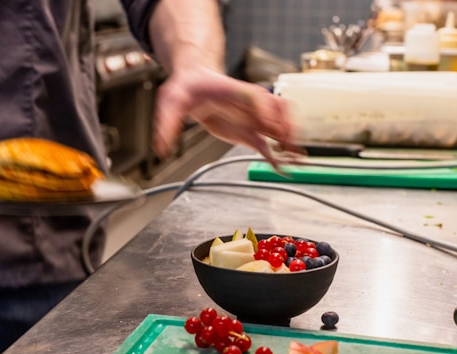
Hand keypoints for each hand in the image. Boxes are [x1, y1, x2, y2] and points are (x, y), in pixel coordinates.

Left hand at [152, 67, 295, 163]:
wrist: (195, 83)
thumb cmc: (188, 87)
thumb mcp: (172, 100)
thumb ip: (168, 122)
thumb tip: (162, 147)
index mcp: (235, 91)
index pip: (258, 98)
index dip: (266, 111)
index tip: (270, 126)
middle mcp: (250, 104)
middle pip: (279, 110)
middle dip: (286, 127)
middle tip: (289, 146)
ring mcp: (253, 118)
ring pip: (281, 126)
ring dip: (290, 140)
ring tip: (295, 159)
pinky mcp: (250, 131)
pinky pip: (269, 143)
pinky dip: (279, 154)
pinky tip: (283, 167)